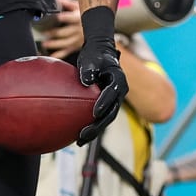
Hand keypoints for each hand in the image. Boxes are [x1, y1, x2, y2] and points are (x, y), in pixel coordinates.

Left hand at [36, 0, 83, 56]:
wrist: (99, 26)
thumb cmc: (88, 15)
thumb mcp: (79, 6)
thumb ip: (67, 3)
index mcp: (78, 18)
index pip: (70, 18)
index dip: (63, 17)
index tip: (55, 17)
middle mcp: (78, 30)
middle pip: (65, 32)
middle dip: (54, 33)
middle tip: (44, 33)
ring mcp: (78, 39)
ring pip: (66, 43)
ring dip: (55, 44)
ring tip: (45, 44)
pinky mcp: (77, 46)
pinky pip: (68, 51)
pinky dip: (60, 54)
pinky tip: (52, 56)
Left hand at [74, 8, 127, 144]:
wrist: (101, 54)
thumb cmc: (95, 55)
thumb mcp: (91, 59)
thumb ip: (88, 69)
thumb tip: (86, 81)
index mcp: (118, 81)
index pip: (112, 94)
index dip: (104, 103)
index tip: (95, 112)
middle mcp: (118, 93)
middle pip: (110, 113)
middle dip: (98, 126)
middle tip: (83, 134)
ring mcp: (113, 100)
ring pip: (106, 119)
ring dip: (94, 131)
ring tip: (79, 141)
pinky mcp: (106, 104)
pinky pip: (99, 117)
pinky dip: (90, 126)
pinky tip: (76, 135)